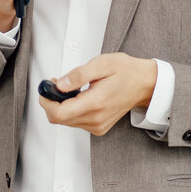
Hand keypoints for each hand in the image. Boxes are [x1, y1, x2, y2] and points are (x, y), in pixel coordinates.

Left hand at [39, 53, 157, 135]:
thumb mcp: (102, 64)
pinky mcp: (98, 128)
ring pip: (65, 121)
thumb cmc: (126, 72)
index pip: (59, 113)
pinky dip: (71, 110)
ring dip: (61, 105)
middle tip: (58, 83)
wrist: (144, 84)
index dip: (46, 101)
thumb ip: (78, 75)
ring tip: (70, 87)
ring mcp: (97, 125)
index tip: (47, 87)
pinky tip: (79, 97)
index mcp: (96, 103)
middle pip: (59, 119)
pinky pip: (75, 122)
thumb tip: (60, 85)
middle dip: (52, 100)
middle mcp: (96, 119)